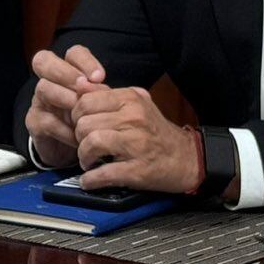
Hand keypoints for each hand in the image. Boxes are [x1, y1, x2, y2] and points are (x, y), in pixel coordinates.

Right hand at [26, 45, 104, 169]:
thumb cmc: (88, 121)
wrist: (72, 153)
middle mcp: (49, 81)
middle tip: (84, 86)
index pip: (73, 54)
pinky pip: (47, 121)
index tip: (100, 77)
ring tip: (83, 114)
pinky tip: (79, 138)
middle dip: (66, 72)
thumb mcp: (100, 106)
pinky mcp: (34, 122)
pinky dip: (65, 130)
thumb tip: (115, 88)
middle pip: (44, 61)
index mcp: (69, 72)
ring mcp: (39, 101)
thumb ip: (103, 94)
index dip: (85, 61)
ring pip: (44, 88)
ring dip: (66, 99)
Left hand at [74, 84, 202, 193]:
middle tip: (85, 145)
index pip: (86, 101)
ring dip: (83, 157)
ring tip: (89, 161)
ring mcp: (137, 144)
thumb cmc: (156, 131)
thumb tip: (79, 83)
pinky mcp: (137, 170)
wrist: (186, 158)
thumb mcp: (135, 104)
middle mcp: (134, 118)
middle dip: (78, 139)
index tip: (80, 125)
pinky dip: (91, 180)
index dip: (76, 115)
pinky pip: (104, 173)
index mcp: (131, 99)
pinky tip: (90, 180)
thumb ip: (106, 94)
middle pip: (85, 124)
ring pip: (91, 144)